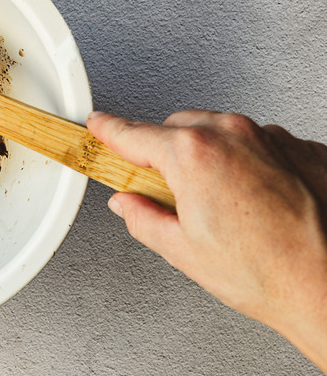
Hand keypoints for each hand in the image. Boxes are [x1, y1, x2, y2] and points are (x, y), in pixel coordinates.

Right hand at [87, 110, 326, 370]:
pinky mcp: (297, 147)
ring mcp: (268, 138)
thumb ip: (143, 218)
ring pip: (217, 132)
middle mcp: (231, 135)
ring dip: (205, 155)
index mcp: (193, 155)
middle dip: (163, 153)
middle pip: (176, 129)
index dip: (109, 130)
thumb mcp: (181, 250)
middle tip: (163, 189)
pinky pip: (255, 143)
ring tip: (216, 204)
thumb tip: (129, 205)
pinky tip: (249, 199)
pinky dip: (243, 161)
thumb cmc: (266, 271)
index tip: (99, 125)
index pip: (133, 134)